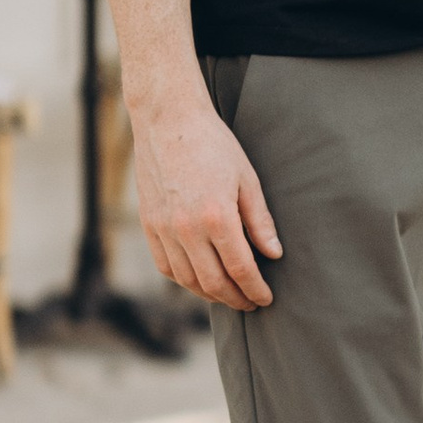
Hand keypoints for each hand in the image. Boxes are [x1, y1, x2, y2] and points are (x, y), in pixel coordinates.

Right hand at [129, 89, 281, 307]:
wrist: (168, 120)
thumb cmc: (213, 144)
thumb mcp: (247, 179)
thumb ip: (260, 220)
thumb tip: (274, 253)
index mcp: (217, 217)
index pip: (241, 269)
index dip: (255, 289)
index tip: (266, 299)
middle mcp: (186, 228)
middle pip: (214, 282)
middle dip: (235, 298)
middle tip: (250, 303)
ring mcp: (163, 228)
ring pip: (188, 280)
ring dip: (210, 293)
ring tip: (228, 295)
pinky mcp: (148, 224)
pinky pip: (166, 266)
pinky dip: (184, 280)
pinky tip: (199, 280)